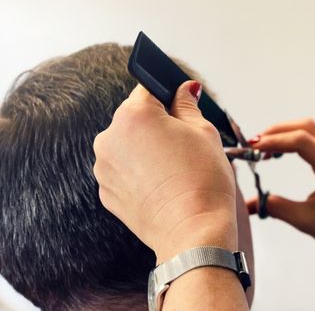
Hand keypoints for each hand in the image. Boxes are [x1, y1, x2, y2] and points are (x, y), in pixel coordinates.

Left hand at [93, 81, 236, 263]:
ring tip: (173, 169)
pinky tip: (161, 185)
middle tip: (183, 146)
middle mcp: (109, 137)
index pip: (148, 89)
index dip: (168, 97)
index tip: (181, 109)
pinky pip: (123, 170)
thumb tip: (184, 88)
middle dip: (157, 125)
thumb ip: (187, 104)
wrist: (194, 232)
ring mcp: (104, 167)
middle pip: (135, 118)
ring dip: (146, 149)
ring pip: (128, 145)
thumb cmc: (203, 180)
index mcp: (134, 115)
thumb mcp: (204, 132)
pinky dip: (139, 173)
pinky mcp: (106, 192)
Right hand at [247, 119, 314, 257]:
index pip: (301, 141)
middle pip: (306, 126)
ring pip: (311, 129)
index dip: (275, 141)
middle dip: (277, 131)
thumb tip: (247, 205)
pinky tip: (282, 153)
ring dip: (286, 133)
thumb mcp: (305, 221)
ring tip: (265, 148)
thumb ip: (276, 207)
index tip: (254, 149)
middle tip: (255, 144)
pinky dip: (296, 140)